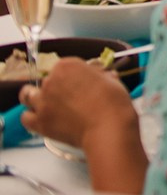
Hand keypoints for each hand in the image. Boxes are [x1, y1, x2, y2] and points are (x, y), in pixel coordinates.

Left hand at [20, 57, 136, 149]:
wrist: (108, 129)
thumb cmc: (113, 104)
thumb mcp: (112, 81)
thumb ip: (101, 76)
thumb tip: (103, 77)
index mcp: (68, 66)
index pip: (63, 66)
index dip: (73, 74)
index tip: (81, 81)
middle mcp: (50, 81)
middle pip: (47, 80)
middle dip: (57, 86)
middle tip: (70, 96)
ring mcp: (42, 102)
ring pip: (27, 95)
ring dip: (35, 98)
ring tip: (47, 103)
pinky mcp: (39, 122)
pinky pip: (25, 117)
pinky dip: (31, 117)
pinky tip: (41, 118)